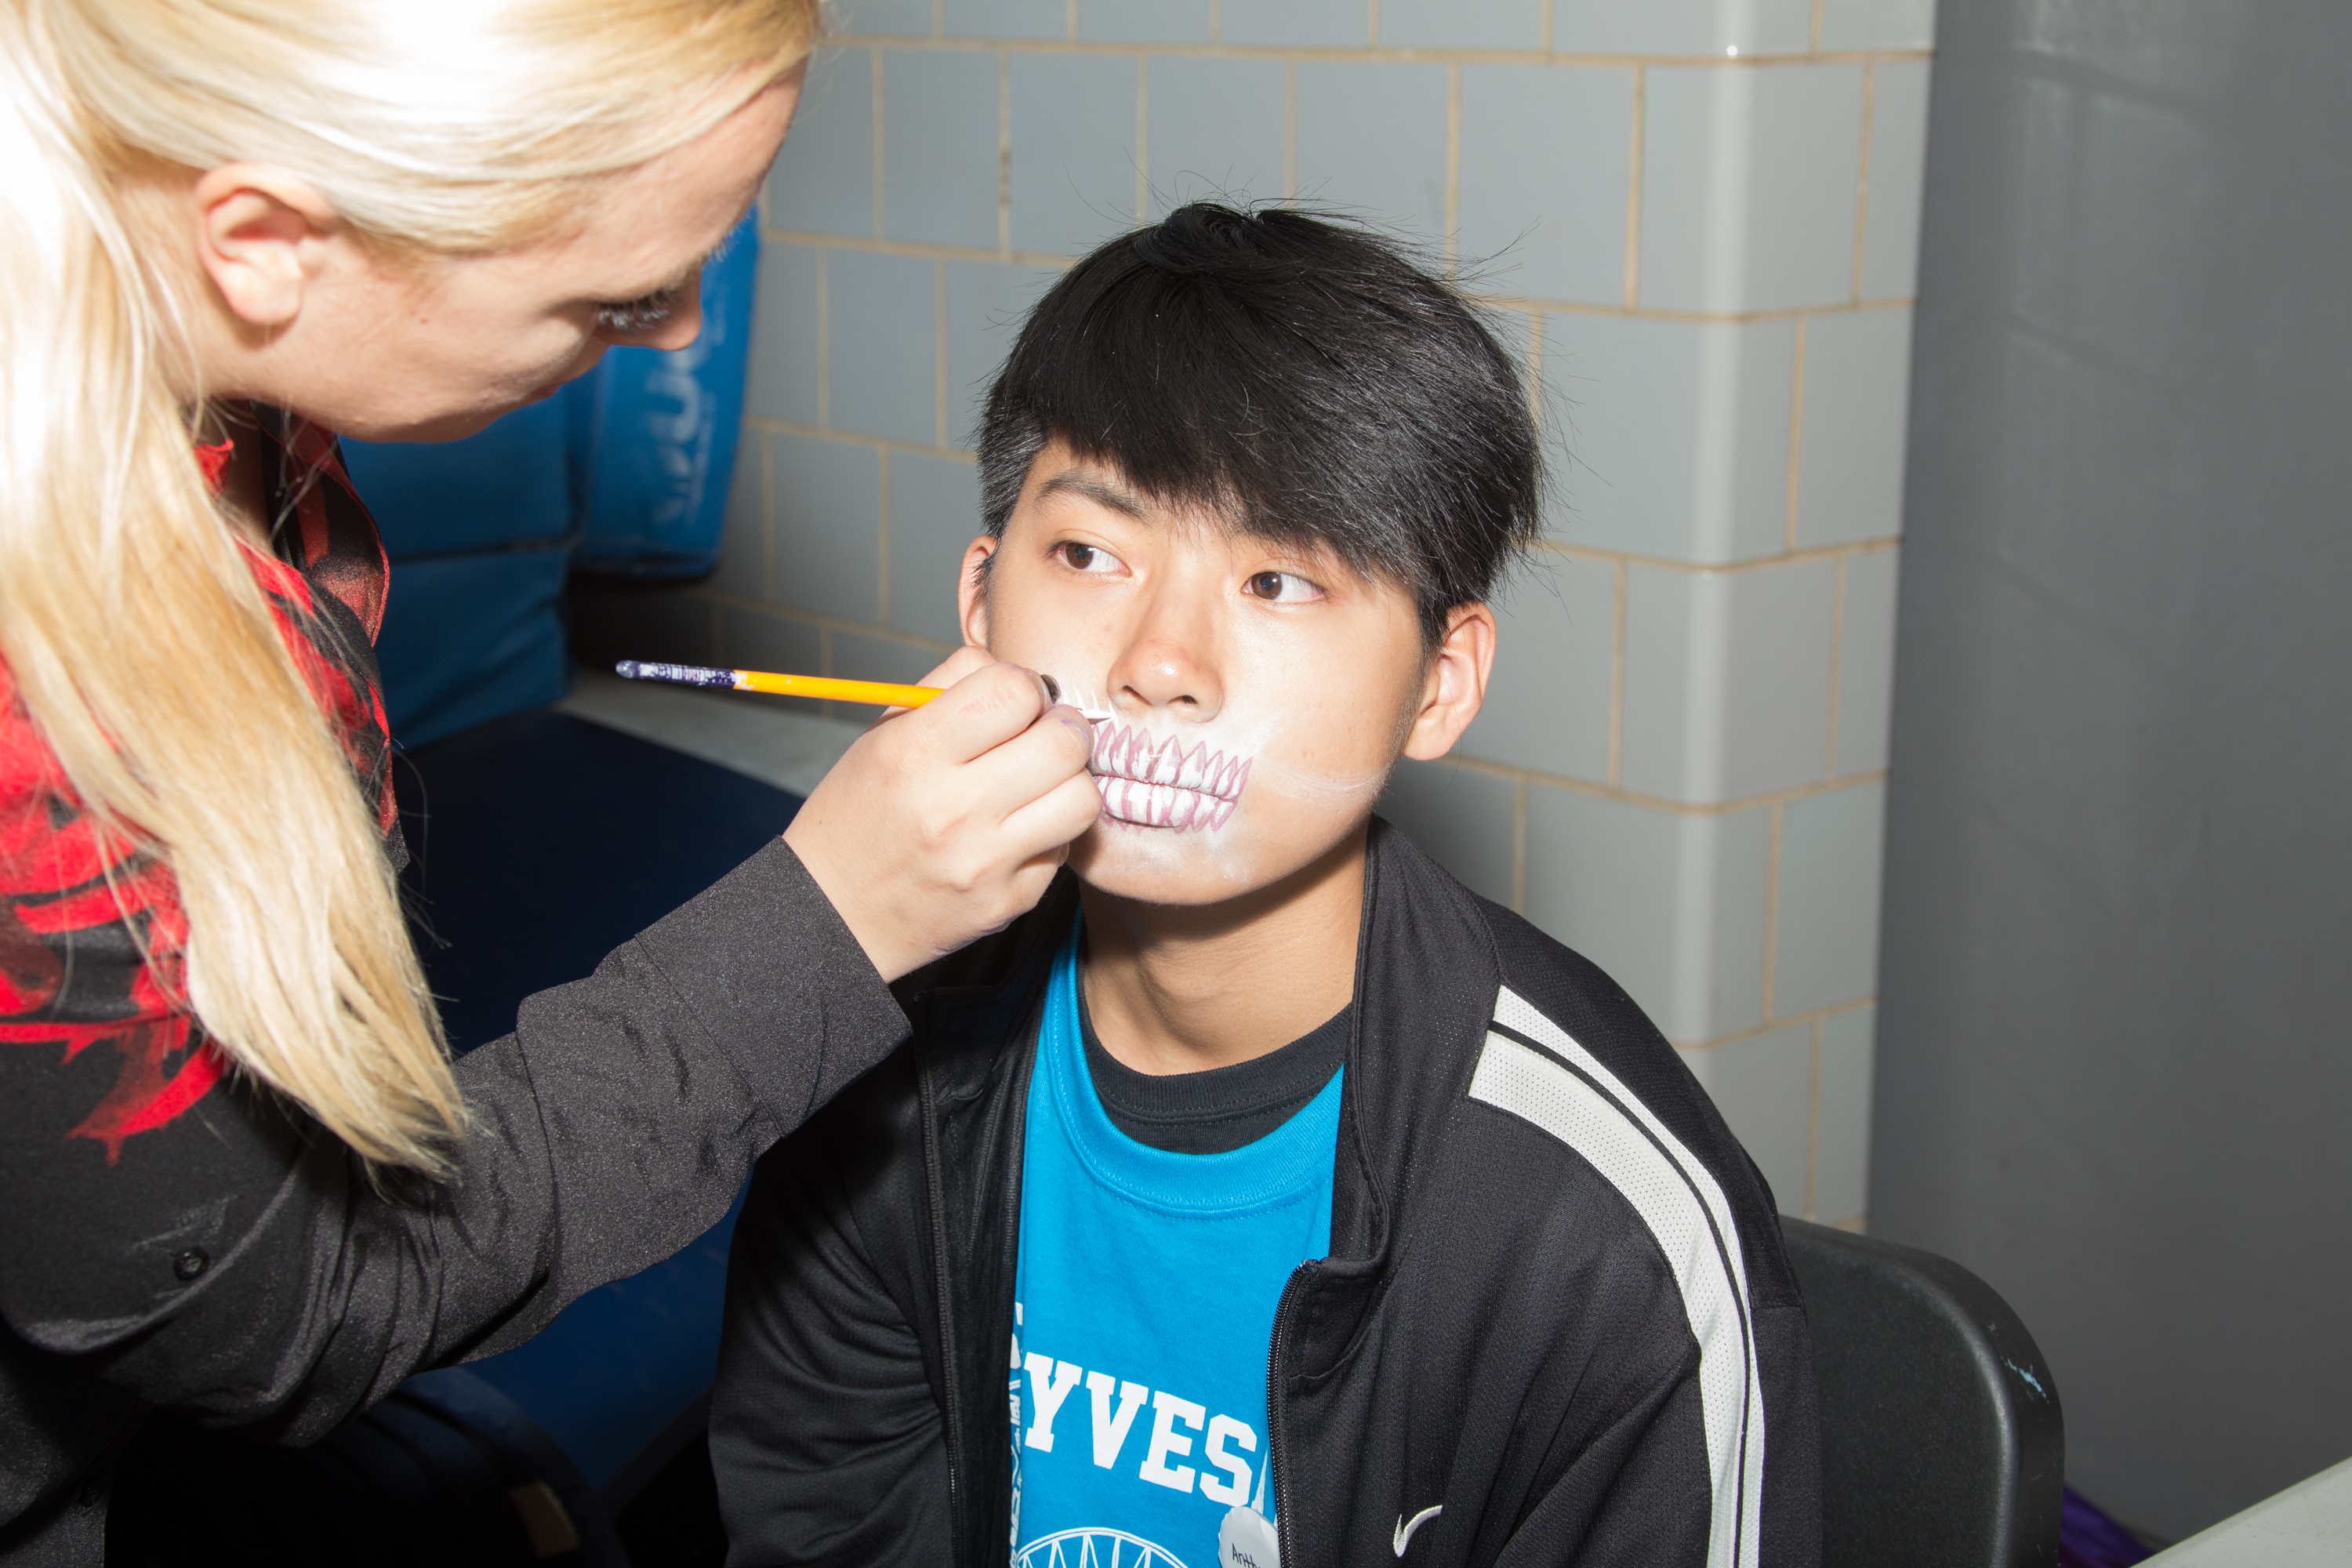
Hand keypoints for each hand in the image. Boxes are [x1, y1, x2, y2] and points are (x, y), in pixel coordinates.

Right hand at [783, 650, 1100, 981]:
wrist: (833, 915)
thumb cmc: (859, 813)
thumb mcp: (883, 733)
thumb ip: (951, 685)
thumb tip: (1023, 672)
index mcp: (914, 752)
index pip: (1015, 690)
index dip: (1027, 687)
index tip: (1018, 702)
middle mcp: (952, 808)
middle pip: (1064, 743)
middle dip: (1064, 729)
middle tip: (1045, 736)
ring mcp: (984, 862)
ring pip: (1082, 799)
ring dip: (1069, 783)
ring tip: (1039, 784)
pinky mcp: (1007, 903)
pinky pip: (1064, 850)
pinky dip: (1049, 834)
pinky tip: (1016, 833)